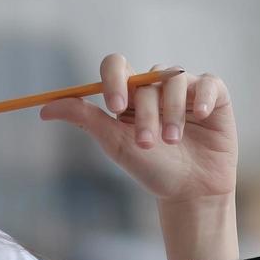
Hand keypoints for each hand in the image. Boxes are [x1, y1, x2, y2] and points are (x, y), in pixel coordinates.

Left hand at [39, 54, 237, 205]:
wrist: (190, 193)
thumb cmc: (152, 169)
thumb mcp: (115, 144)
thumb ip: (84, 120)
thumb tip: (44, 108)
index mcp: (131, 93)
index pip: (117, 66)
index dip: (114, 80)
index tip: (115, 107)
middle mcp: (158, 86)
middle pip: (147, 79)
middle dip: (146, 113)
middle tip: (147, 144)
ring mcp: (187, 90)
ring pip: (176, 81)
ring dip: (172, 112)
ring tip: (172, 141)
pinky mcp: (215, 98)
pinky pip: (210, 83)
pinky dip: (204, 96)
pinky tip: (199, 115)